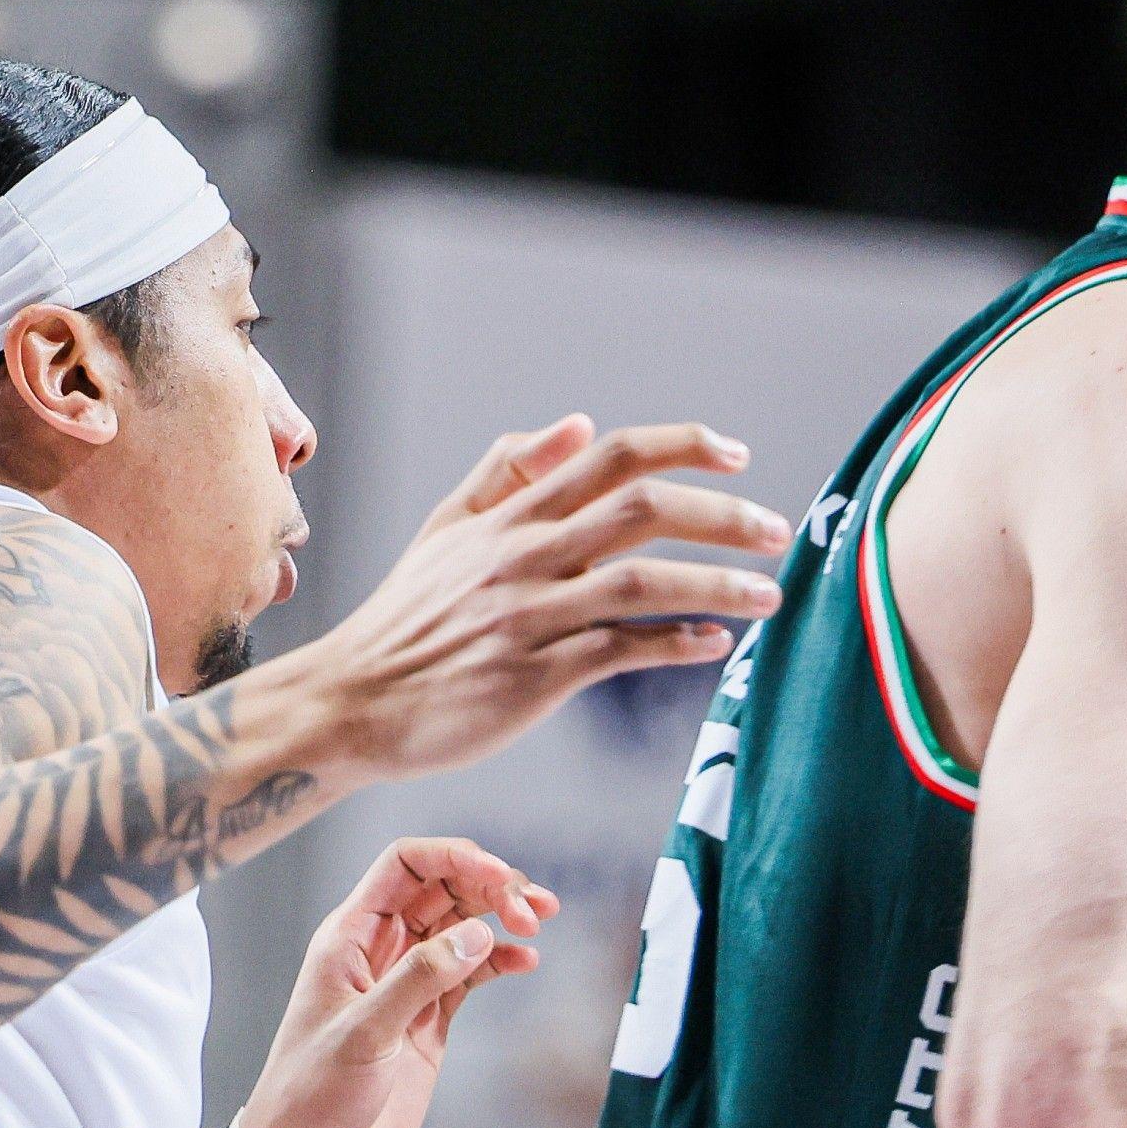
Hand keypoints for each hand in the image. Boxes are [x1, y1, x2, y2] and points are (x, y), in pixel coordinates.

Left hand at [232, 839, 554, 1127]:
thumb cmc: (311, 1096)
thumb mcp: (363, 1035)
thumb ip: (419, 980)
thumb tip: (479, 932)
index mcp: (350, 938)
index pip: (405, 865)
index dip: (455, 856)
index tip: (500, 875)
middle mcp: (380, 951)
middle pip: (442, 888)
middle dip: (489, 885)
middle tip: (531, 911)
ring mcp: (407, 986)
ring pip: (461, 926)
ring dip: (501, 916)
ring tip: (538, 922)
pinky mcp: (428, 1022)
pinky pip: (470, 974)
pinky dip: (500, 961)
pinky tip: (526, 963)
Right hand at [308, 415, 788, 781]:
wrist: (351, 702)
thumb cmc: (405, 619)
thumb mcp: (446, 528)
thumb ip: (509, 470)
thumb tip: (579, 424)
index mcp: (510, 516)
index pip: (611, 457)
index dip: (683, 446)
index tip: (736, 455)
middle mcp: (523, 556)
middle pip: (641, 512)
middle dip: (722, 516)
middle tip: (775, 532)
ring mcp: (528, 617)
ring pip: (641, 583)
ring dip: (716, 586)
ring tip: (769, 596)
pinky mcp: (531, 678)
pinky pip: (619, 651)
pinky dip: (674, 644)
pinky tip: (713, 645)